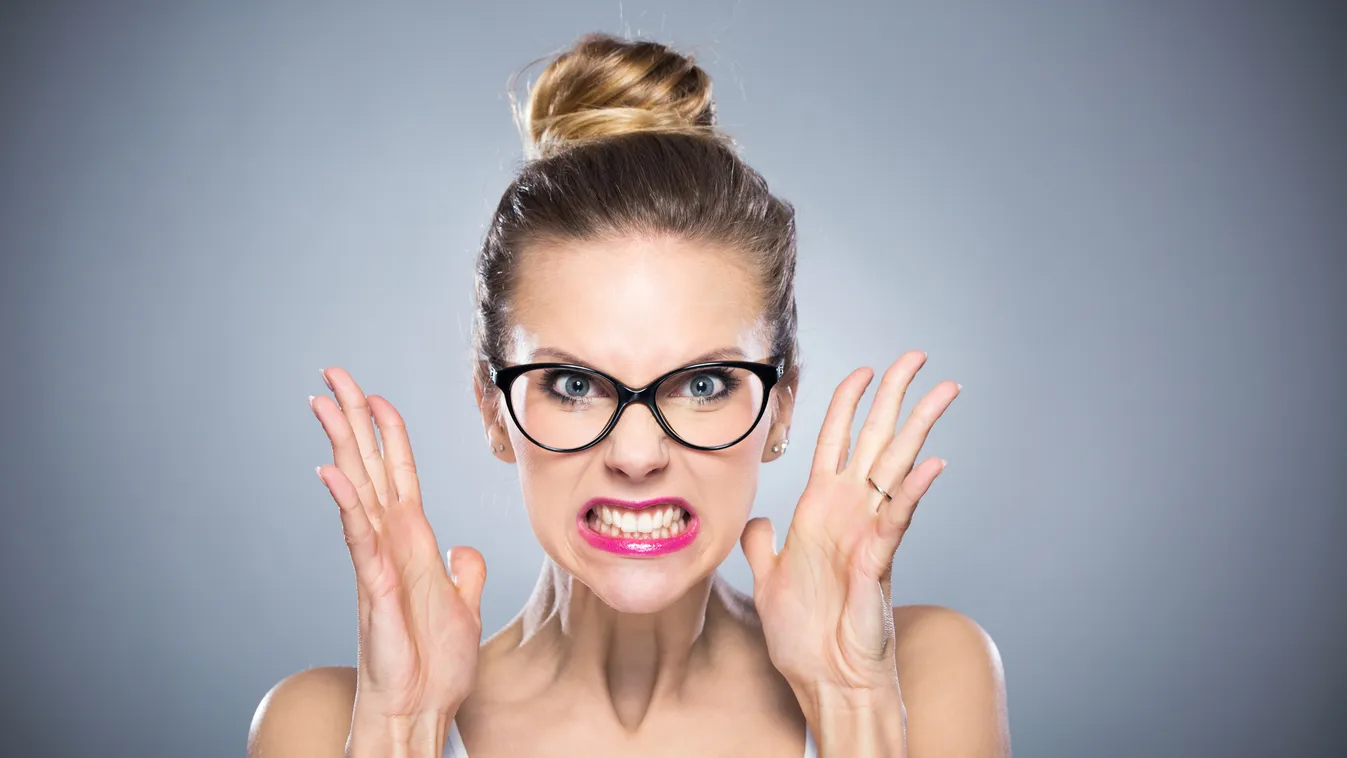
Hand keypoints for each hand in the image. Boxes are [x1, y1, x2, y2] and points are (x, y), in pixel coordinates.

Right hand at [311, 367, 485, 720]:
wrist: (421, 709)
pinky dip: (347, 505)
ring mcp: (376, 563)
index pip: (398, 473)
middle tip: (331, 374)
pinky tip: (332, 473)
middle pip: (368, 467)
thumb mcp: (462, 605)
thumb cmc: (432, 664)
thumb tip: (464, 548)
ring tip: (323, 402)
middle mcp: (388, 543)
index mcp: (411, 542)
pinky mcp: (373, 589)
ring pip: (357, 490)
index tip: (374, 396)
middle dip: (351, 419)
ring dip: (343, 445)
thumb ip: (463, 570)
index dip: (388, 434)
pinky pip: (359, 539)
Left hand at [741, 351, 958, 696]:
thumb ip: (762, 545)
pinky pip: (896, 520)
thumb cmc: (804, 636)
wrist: (825, 681)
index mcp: (821, 511)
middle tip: (918, 357)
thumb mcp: (768, 580)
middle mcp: (849, 514)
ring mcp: (868, 534)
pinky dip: (912, 492)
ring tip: (944, 391)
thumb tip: (758, 521)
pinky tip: (931, 464)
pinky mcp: (878, 562)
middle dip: (895, 396)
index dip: (847, 405)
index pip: (837, 444)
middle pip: (876, 441)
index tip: (862, 369)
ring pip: (896, 468)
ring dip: (918, 428)